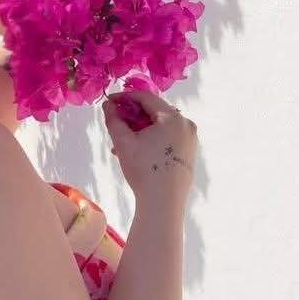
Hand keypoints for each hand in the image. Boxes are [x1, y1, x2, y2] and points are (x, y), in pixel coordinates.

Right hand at [102, 89, 197, 208]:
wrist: (163, 202)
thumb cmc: (143, 170)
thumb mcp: (123, 142)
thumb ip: (113, 119)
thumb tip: (108, 104)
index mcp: (173, 117)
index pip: (146, 97)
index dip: (125, 97)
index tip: (109, 102)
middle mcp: (186, 124)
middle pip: (154, 111)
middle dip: (131, 116)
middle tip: (114, 124)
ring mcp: (191, 139)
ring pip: (160, 126)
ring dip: (140, 130)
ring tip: (121, 144)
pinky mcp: (189, 152)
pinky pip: (168, 138)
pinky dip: (152, 139)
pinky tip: (137, 151)